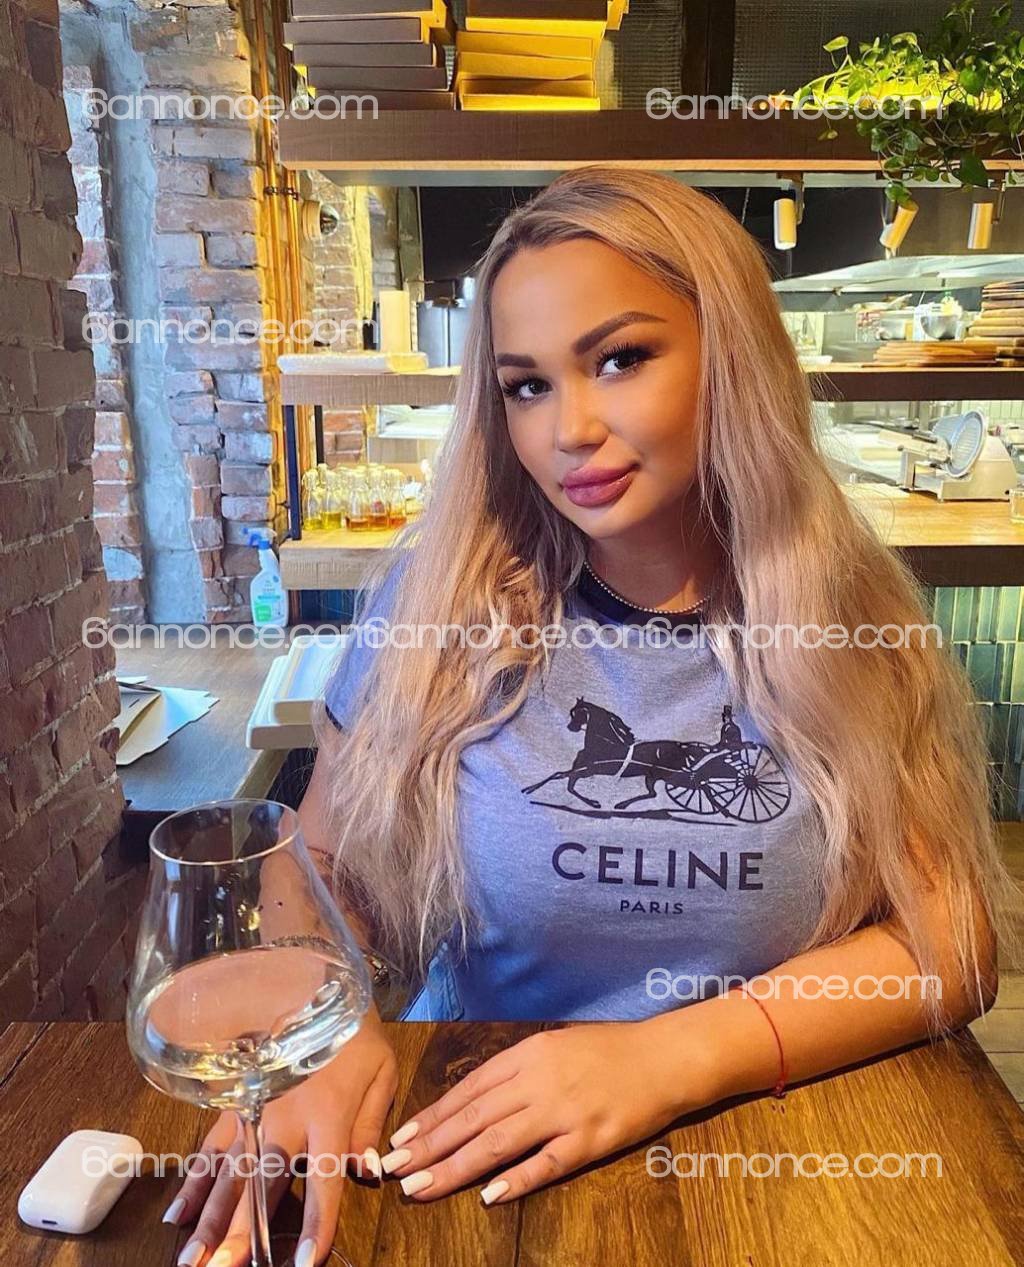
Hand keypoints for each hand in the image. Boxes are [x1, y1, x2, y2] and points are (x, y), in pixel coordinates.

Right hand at [165, 1014, 397, 1266]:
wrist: (316, 987)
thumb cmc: (357, 1037)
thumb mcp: (383, 1073)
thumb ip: (371, 1125)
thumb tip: (366, 1173)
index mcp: (329, 1115)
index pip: (325, 1180)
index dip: (317, 1224)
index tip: (305, 1265)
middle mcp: (286, 1119)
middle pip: (262, 1185)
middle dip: (243, 1232)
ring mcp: (254, 1112)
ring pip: (228, 1174)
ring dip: (209, 1219)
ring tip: (192, 1260)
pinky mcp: (234, 1104)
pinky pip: (209, 1149)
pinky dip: (192, 1183)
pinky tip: (177, 1216)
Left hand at [378, 1020, 716, 1203]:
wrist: (664, 1057)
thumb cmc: (608, 1049)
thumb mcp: (555, 1045)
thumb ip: (517, 1070)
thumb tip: (475, 1098)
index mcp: (528, 1055)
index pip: (468, 1089)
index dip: (433, 1115)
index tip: (401, 1138)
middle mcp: (539, 1082)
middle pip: (474, 1118)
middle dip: (430, 1146)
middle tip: (394, 1170)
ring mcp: (564, 1112)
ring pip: (499, 1142)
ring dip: (456, 1168)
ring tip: (422, 1187)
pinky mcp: (591, 1140)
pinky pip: (547, 1164)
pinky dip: (516, 1180)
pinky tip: (488, 1196)